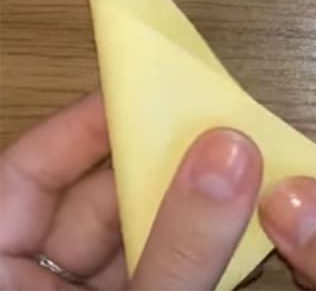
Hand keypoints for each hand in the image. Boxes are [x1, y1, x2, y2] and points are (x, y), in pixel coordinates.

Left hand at [0, 94, 261, 289]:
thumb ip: (176, 249)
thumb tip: (230, 157)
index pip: (27, 173)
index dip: (84, 126)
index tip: (142, 93)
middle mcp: (33, 281)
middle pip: (94, 200)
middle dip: (158, 167)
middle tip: (211, 131)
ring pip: (135, 234)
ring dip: (189, 208)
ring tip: (238, 172)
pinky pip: (157, 266)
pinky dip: (196, 248)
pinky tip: (237, 228)